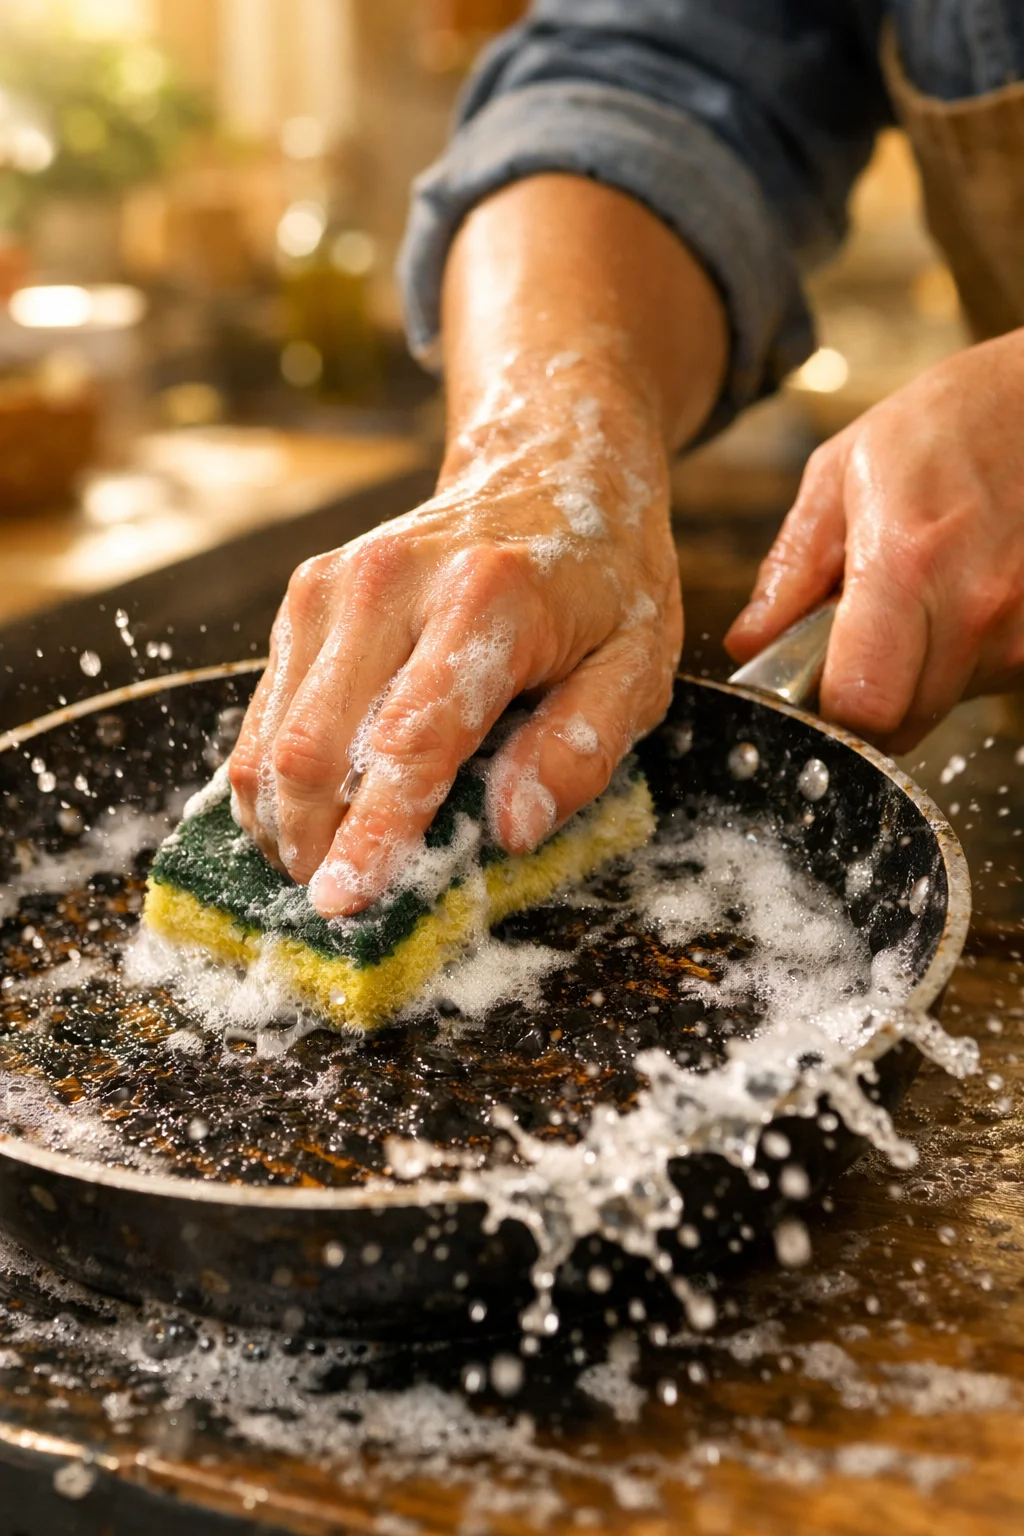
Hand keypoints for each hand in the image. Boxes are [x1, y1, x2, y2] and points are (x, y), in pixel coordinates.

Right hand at [229, 174, 726, 917]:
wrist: (546, 465)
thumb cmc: (602, 578)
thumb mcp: (637, 664)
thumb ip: (579, 748)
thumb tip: (509, 830)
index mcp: (488, 600)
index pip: (411, 743)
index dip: (374, 835)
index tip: (345, 904)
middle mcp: (392, 583)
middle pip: (313, 748)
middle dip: (314, 845)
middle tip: (342, 903)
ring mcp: (336, 583)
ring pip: (271, 737)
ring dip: (286, 820)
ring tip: (326, 863)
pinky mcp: (307, 593)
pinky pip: (266, 709)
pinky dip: (278, 777)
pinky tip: (315, 809)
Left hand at [726, 329, 1023, 752]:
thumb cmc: (946, 426)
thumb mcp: (841, 474)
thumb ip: (790, 569)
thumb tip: (749, 643)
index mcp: (905, 562)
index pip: (862, 705)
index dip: (829, 713)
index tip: (815, 688)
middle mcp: (974, 605)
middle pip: (901, 724)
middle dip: (869, 698)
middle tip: (861, 640)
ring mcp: (1022, 629)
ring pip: (943, 707)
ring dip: (917, 676)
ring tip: (919, 601)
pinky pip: (989, 683)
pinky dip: (964, 660)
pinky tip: (959, 601)